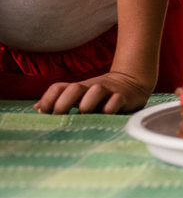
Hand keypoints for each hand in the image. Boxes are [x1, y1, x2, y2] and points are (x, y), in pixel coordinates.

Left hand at [36, 71, 152, 114]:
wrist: (132, 82)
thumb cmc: (101, 95)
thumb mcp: (80, 95)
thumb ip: (59, 100)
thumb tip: (35, 109)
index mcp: (79, 88)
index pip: (58, 88)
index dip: (47, 99)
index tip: (44, 113)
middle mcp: (92, 87)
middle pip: (74, 88)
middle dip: (63, 103)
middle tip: (60, 116)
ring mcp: (108, 91)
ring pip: (95, 91)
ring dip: (87, 104)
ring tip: (85, 114)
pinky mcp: (123, 97)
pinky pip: (115, 101)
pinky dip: (109, 109)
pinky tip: (105, 115)